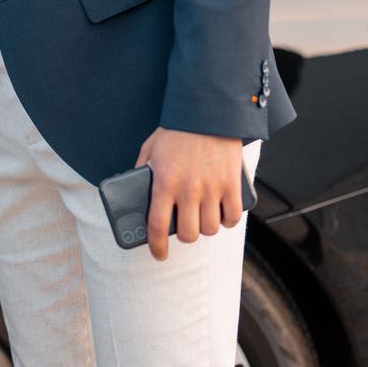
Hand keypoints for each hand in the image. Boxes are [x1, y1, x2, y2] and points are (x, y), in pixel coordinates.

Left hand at [133, 127, 248, 260]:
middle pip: (188, 233)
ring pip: (210, 228)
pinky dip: (228, 221)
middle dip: (185, 236)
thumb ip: (142, 169)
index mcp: (164, 182)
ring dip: (206, 228)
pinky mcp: (231, 184)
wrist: (208, 112)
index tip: (159, 254)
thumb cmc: (177, 130)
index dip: (157, 246)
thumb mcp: (150, 148)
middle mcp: (188, 190)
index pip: (157, 226)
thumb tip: (134, 188)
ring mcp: (212, 188)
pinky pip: (233, 217)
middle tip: (185, 228)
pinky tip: (222, 215)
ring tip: (203, 219)